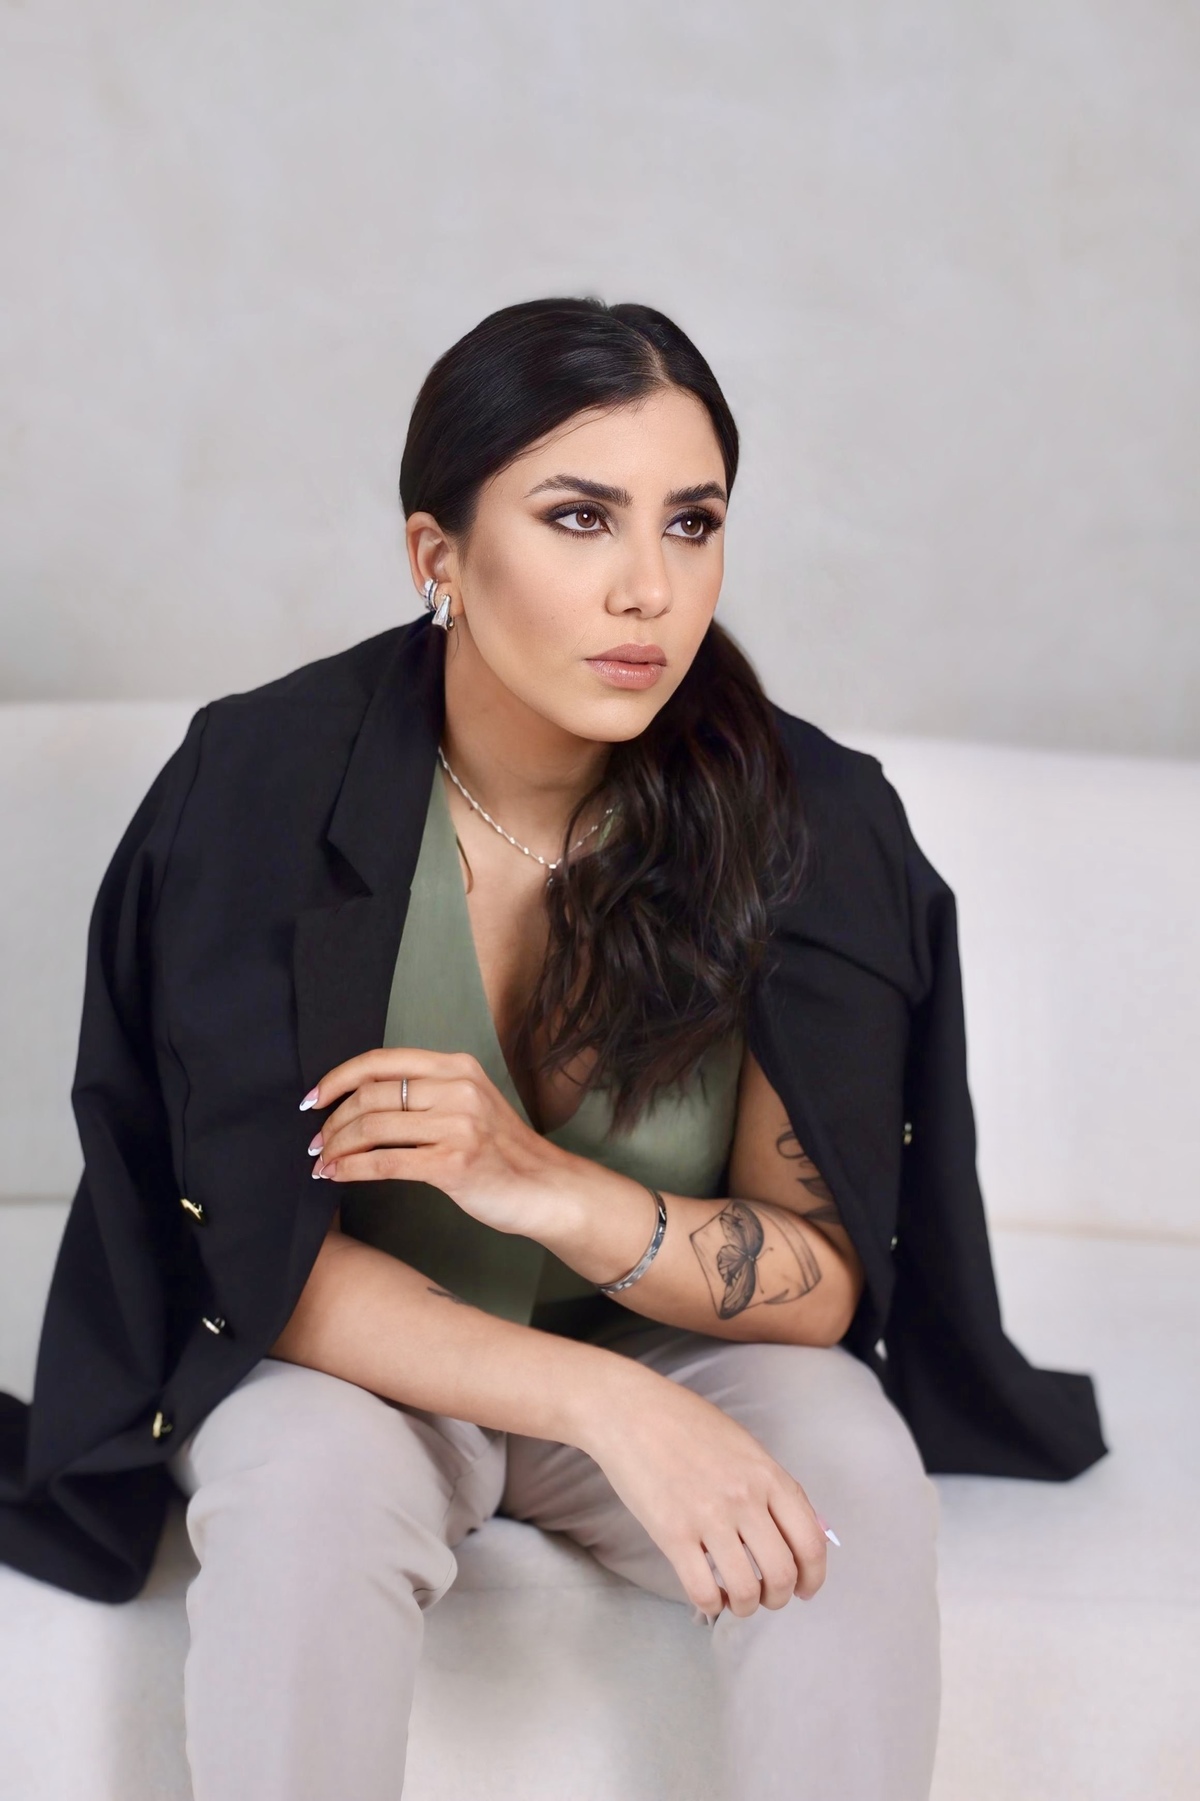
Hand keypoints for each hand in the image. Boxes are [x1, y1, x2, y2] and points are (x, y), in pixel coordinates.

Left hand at [302, 1048, 567, 1236]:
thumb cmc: (501, 1150)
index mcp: (457, 1067)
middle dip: (333, 1121)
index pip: (382, 1062)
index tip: (313, 1098)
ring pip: (373, 1128)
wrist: (545, 1187)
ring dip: (337, 1147)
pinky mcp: (453, 1163)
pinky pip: (385, 1162)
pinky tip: (337, 1175)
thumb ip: (427, 1093)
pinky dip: (352, 1169)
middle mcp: (457, 1089)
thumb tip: (360, 1100)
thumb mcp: (469, 1103)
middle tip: (315, 1142)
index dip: (338, 1078)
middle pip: (371, 1096)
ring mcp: (457, 1125)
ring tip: (322, 1161)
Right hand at [580, 1362, 828, 1618]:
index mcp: (767, 1475)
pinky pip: (702, 1590)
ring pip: (746, 1590)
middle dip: (779, 1597)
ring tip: (734, 1598)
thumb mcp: (743, 1445)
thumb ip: (770, 1485)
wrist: (630, 1410)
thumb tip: (795, 1531)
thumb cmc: (686, 1422)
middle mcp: (745, 1499)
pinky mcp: (672, 1534)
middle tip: (765, 1596)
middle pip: (782, 1573)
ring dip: (745, 1605)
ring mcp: (708, 1517)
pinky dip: (710, 1605)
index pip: (810, 1542)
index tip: (804, 1589)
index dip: (812, 1577)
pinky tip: (706, 1597)